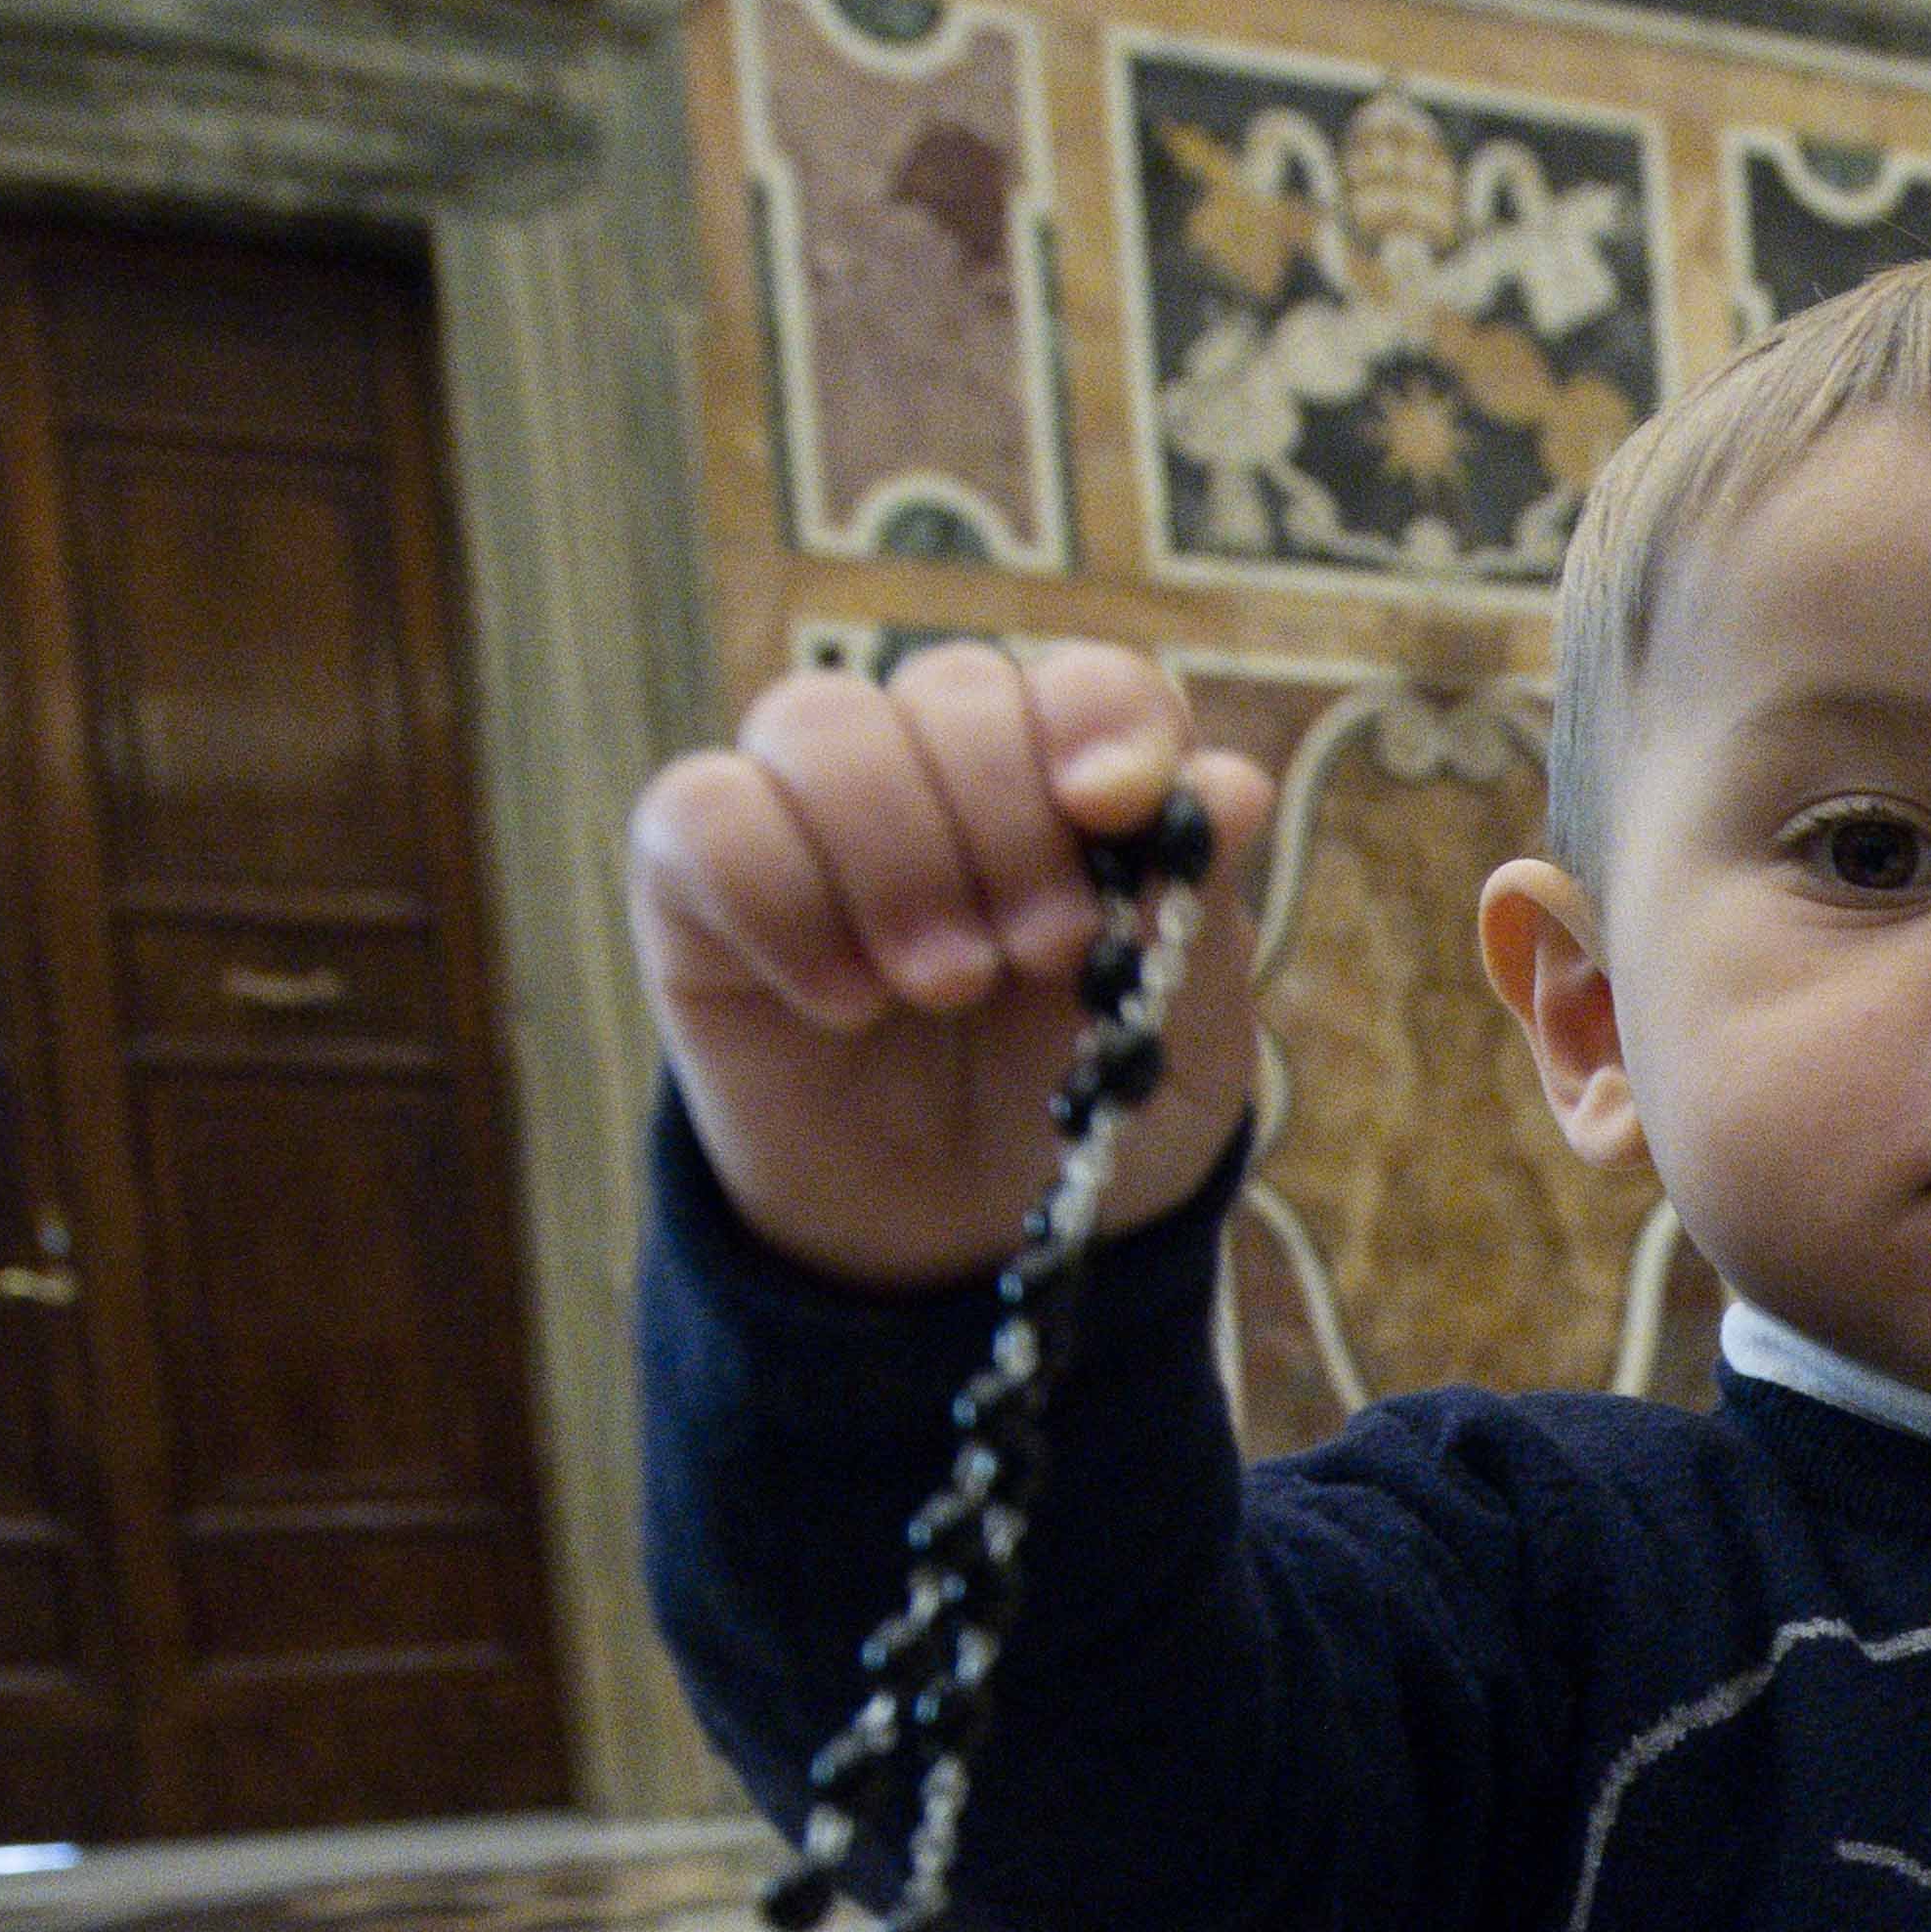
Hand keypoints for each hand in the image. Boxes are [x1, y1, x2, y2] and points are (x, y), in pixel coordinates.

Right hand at [629, 639, 1284, 1294]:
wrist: (965, 1249)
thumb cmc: (1082, 1121)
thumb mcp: (1179, 1043)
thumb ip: (1196, 913)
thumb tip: (1234, 788)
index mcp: (1073, 784)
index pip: (1086, 682)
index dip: (1100, 719)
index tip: (1114, 807)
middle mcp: (937, 769)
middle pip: (954, 689)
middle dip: (1005, 822)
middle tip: (1037, 955)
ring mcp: (809, 810)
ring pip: (819, 720)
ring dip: (893, 856)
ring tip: (940, 988)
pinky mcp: (696, 877)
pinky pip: (703, 812)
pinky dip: (776, 898)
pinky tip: (840, 1001)